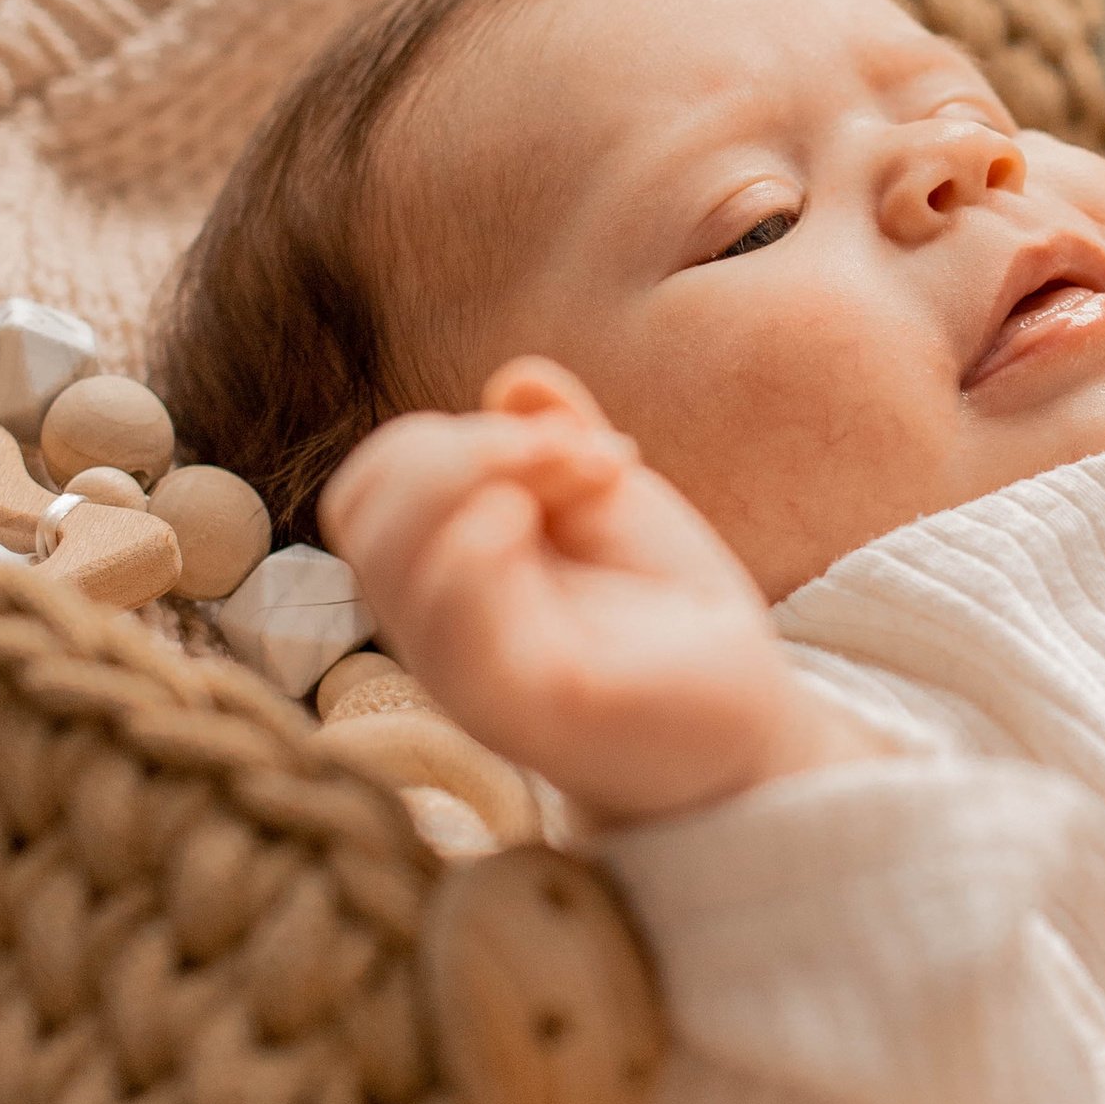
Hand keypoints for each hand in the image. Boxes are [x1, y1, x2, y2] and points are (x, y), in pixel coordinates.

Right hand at [321, 358, 873, 825]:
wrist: (745, 720)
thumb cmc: (666, 617)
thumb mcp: (610, 508)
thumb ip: (556, 444)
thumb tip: (516, 382)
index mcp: (443, 577)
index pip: (373, 485)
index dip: (445, 437)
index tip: (567, 442)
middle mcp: (435, 629)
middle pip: (359, 506)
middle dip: (458, 446)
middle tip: (575, 454)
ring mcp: (468, 673)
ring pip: (391, 557)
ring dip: (481, 477)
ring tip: (587, 478)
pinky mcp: (523, 708)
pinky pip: (451, 628)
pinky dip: (480, 548)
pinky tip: (547, 526)